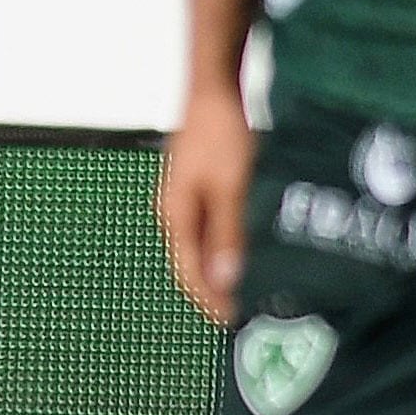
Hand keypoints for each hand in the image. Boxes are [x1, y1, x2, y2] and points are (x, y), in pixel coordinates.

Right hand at [156, 87, 254, 324]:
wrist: (212, 92)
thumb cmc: (220, 135)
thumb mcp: (230, 188)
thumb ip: (227, 235)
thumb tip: (224, 280)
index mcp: (175, 215)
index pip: (187, 272)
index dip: (208, 299)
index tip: (230, 322)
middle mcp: (173, 213)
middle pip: (189, 264)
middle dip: (211, 291)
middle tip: (240, 315)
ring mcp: (183, 201)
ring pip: (198, 249)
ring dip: (217, 271)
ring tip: (243, 291)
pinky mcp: (196, 190)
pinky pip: (206, 231)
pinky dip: (221, 249)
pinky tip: (241, 253)